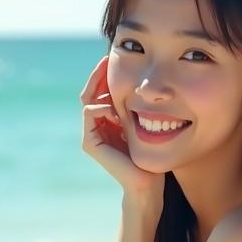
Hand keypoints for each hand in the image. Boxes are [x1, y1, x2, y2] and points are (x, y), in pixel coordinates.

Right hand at [79, 54, 165, 207]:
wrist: (148, 183)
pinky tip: (118, 110)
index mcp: (109, 120)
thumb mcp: (146, 120)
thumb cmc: (154, 155)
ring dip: (101, 87)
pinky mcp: (90, 142)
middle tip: (109, 59)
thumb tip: (143, 78)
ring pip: (88, 98)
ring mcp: (92, 134)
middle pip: (90, 90)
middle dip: (99, 73)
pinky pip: (89, 111)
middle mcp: (98, 126)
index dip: (105, 73)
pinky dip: (102, 105)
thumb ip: (138, 103)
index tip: (115, 58)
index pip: (100, 90)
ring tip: (116, 82)